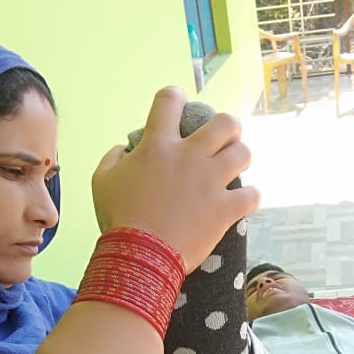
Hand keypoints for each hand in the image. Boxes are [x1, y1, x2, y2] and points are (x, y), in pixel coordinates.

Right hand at [91, 86, 259, 270]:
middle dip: (228, 127)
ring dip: (241, 157)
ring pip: (243, 153)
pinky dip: (251, 196)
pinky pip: (252, 195)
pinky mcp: (225, 209)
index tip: (179, 103)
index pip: (170, 101)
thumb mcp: (101, 181)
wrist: (140, 256)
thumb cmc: (118, 218)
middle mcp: (189, 157)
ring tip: (236, 166)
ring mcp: (210, 182)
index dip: (176, 97)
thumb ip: (113, 157)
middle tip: (223, 139)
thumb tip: (124, 149)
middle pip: (224, 123)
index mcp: (158, 145)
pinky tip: (245, 199)